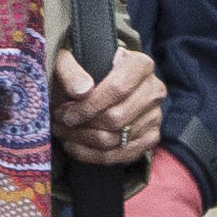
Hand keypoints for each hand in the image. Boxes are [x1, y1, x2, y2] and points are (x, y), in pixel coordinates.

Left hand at [61, 48, 172, 170]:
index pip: (118, 88)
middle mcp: (154, 90)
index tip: (66, 114)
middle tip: (60, 123)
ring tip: (63, 133)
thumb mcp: (70, 60)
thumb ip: (71, 71)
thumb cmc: (84, 69)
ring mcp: (155, 116)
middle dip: (82, 125)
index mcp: (141, 65)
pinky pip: (120, 155)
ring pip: (115, 139)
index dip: (89, 106)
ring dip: (82, 141)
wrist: (101, 81)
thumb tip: (81, 92)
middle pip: (117, 118)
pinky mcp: (151, 138)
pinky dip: (91, 155)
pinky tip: (74, 145)